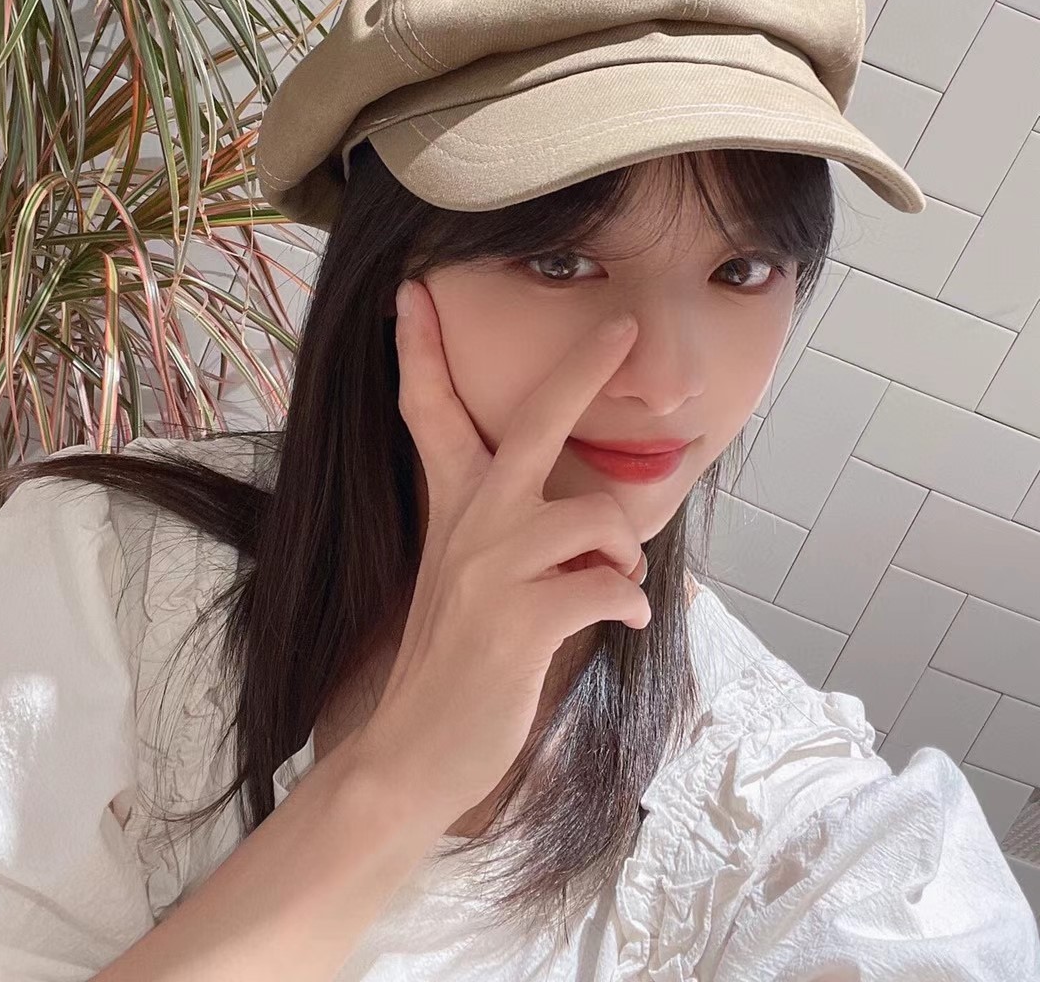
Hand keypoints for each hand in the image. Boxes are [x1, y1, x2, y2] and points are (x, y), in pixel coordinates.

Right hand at [354, 277, 649, 825]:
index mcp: (455, 506)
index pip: (429, 410)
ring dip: (624, 551)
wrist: (416, 750)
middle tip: (623, 327)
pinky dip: (627, 603)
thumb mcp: (464, 574)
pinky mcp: (520, 622)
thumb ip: (510, 529)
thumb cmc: (457, 659)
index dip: (420, 349)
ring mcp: (492, 570)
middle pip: (535, 420)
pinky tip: (624, 619)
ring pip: (595, 517)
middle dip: (582, 368)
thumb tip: (595, 511)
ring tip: (619, 584)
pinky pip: (606, 589)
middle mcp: (471, 523)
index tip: (412, 290)